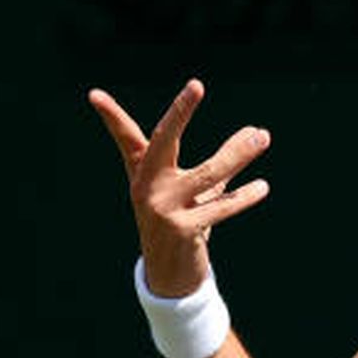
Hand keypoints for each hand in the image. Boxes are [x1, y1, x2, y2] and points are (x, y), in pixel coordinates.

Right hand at [89, 79, 270, 296]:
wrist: (170, 272)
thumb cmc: (182, 219)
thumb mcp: (198, 187)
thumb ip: (225, 159)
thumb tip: (256, 130)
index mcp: (144, 172)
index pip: (127, 138)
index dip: (110, 116)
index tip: (93, 95)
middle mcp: (147, 186)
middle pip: (163, 141)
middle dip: (179, 113)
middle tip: (196, 85)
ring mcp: (162, 208)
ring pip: (206, 174)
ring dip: (237, 154)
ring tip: (263, 136)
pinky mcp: (182, 229)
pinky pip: (219, 208)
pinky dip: (242, 197)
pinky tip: (262, 187)